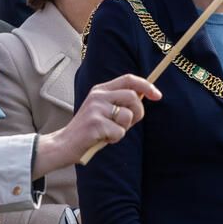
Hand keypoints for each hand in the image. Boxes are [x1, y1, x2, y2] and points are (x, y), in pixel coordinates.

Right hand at [34, 74, 160, 176]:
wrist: (64, 144)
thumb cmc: (90, 130)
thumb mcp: (103, 110)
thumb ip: (120, 103)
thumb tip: (145, 96)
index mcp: (101, 90)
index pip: (129, 79)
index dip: (146, 86)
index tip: (158, 95)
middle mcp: (98, 96)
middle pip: (133, 97)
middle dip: (138, 113)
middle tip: (127, 125)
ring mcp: (95, 109)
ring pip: (127, 116)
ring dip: (123, 129)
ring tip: (109, 132)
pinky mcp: (95, 124)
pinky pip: (119, 132)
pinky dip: (114, 139)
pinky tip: (102, 139)